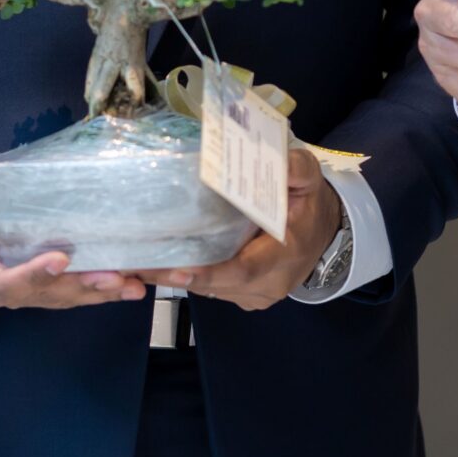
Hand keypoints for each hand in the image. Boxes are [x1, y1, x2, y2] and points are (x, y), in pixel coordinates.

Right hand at [0, 151, 150, 309]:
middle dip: (81, 287)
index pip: (4, 284)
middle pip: (47, 295)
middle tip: (112, 278)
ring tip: (133, 284)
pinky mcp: (57, 279)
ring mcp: (36, 286)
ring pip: (72, 295)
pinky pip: (85, 287)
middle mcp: (11, 287)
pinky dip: (114, 286)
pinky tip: (141, 282)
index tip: (59, 259)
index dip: (32, 276)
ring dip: (104, 291)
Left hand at [143, 146, 341, 310]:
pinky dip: (183, 278)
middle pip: (216, 284)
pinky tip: (153, 263)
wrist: (323, 234)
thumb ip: (294, 169)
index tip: (177, 269)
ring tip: (133, 262)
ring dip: (173, 277)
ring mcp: (254, 296)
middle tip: (135, 262)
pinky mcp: (242, 296)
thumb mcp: (309, 179)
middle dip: (175, 274)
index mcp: (286, 255)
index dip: (209, 272)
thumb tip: (275, 161)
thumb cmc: (309, 203)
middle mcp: (268, 284)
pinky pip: (210, 290)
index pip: (244, 269)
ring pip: (208, 290)